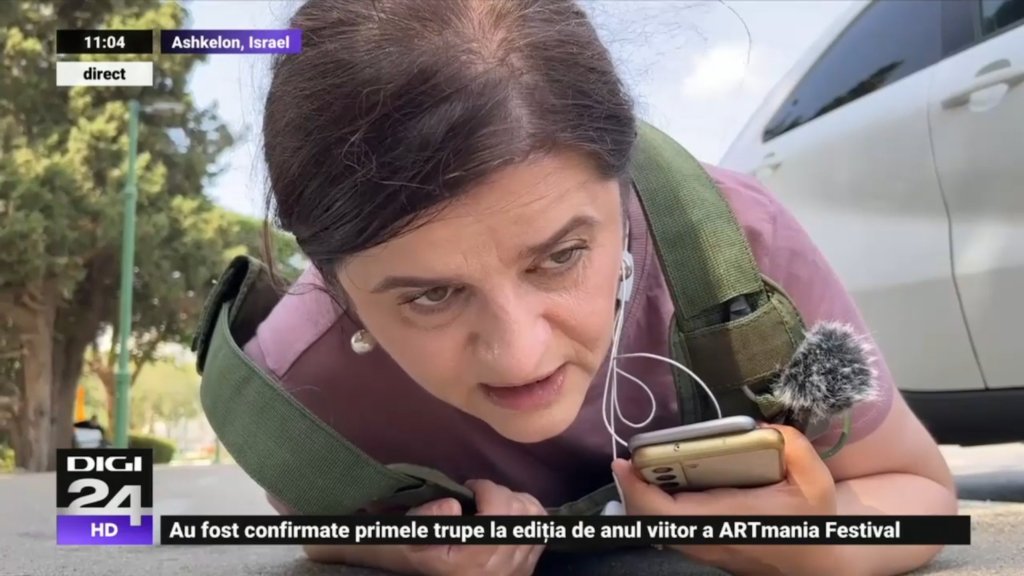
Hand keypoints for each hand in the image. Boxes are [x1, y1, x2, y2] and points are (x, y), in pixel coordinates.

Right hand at [404, 479, 546, 575]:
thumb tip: (455, 504)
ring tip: (496, 502)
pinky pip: (542, 531)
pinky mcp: (527, 569)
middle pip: (520, 510)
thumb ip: (428, 517)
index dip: (486, 488)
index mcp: (475, 559)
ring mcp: (518, 569)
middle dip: (501, 492)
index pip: (499, 511)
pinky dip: (529, 515)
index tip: (470, 488)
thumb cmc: (420, 553)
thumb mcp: (412, 534)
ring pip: (535, 518)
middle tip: (481, 494)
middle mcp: (502, 566)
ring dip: (518, 501)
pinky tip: (510, 514)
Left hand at [612, 424, 843, 575]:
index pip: (663, 514)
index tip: (624, 462)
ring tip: (644, 463)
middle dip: (633, 487)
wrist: (816, 563)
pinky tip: (662, 480)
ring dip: (642, 496)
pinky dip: (655, 503)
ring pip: (655, 526)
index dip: (636, 489)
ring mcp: (701, 546)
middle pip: (649, 520)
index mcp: (726, 520)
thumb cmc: (811, 520)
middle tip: (633, 456)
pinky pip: (667, 527)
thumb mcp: (813, 478)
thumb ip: (790, 443)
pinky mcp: (702, 546)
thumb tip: (758, 426)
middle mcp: (705, 538)